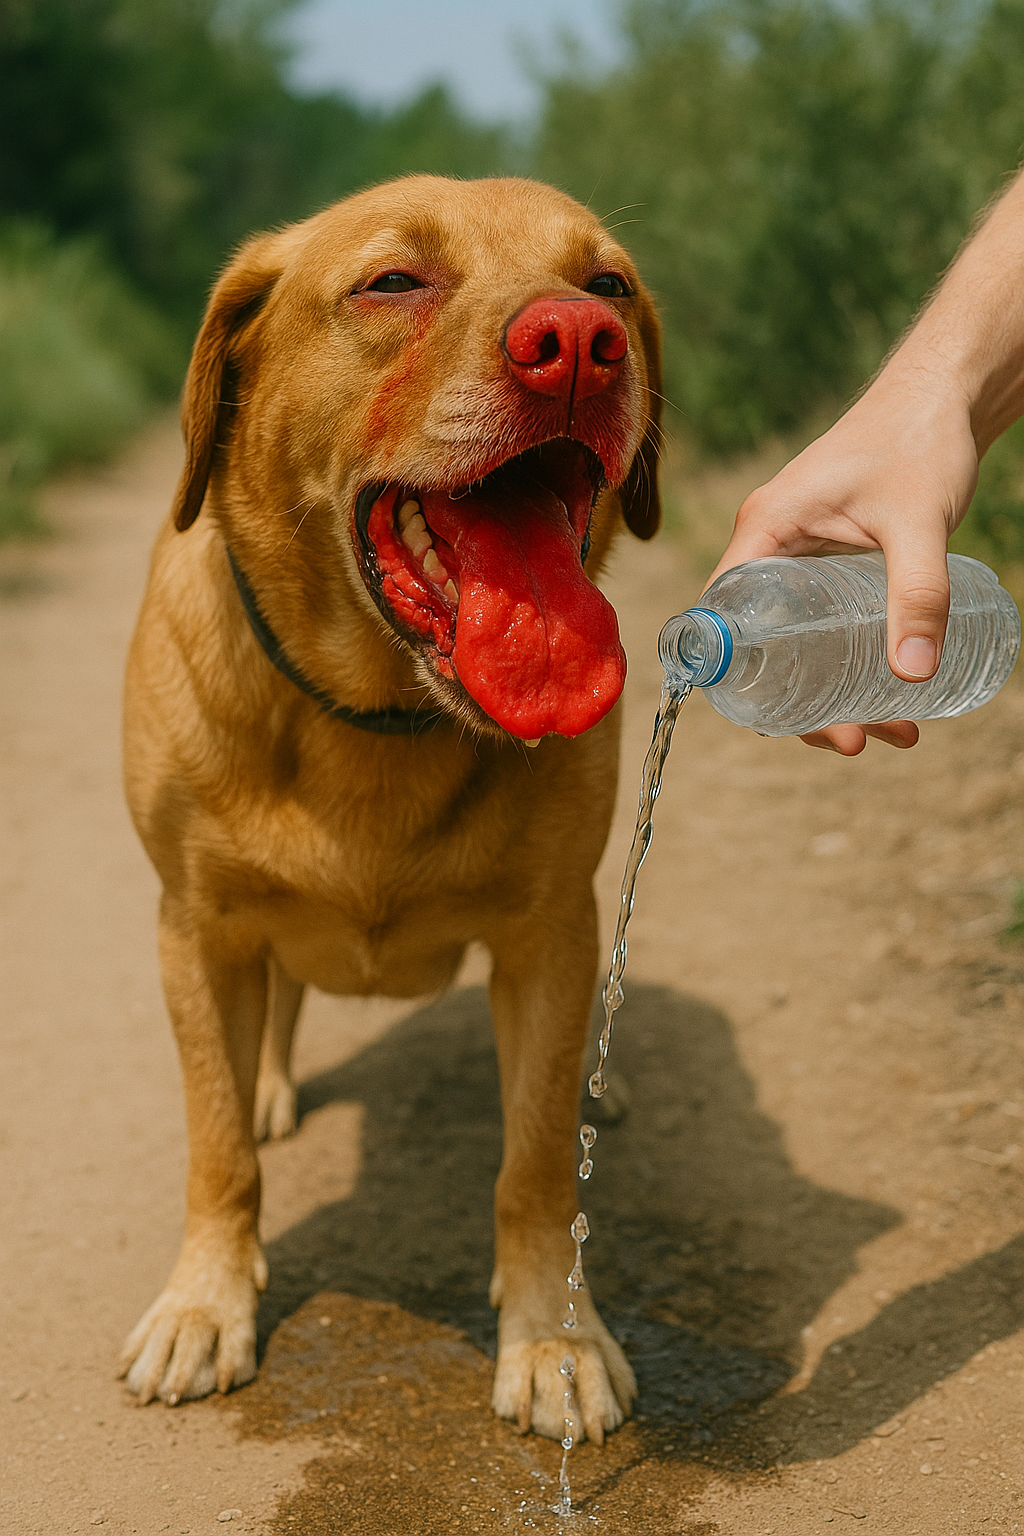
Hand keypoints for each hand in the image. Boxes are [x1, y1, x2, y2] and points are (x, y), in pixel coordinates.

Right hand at [705, 364, 979, 752]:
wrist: (945, 395)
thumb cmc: (920, 438)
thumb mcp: (919, 523)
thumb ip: (918, 594)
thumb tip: (913, 676)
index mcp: (764, 530)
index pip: (722, 616)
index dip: (740, 676)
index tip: (784, 720)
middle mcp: (768, 545)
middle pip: (760, 645)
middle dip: (802, 704)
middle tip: (855, 740)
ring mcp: (798, 554)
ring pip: (795, 642)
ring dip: (834, 692)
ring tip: (892, 731)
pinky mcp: (828, 559)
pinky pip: (820, 624)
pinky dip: (850, 663)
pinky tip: (896, 691)